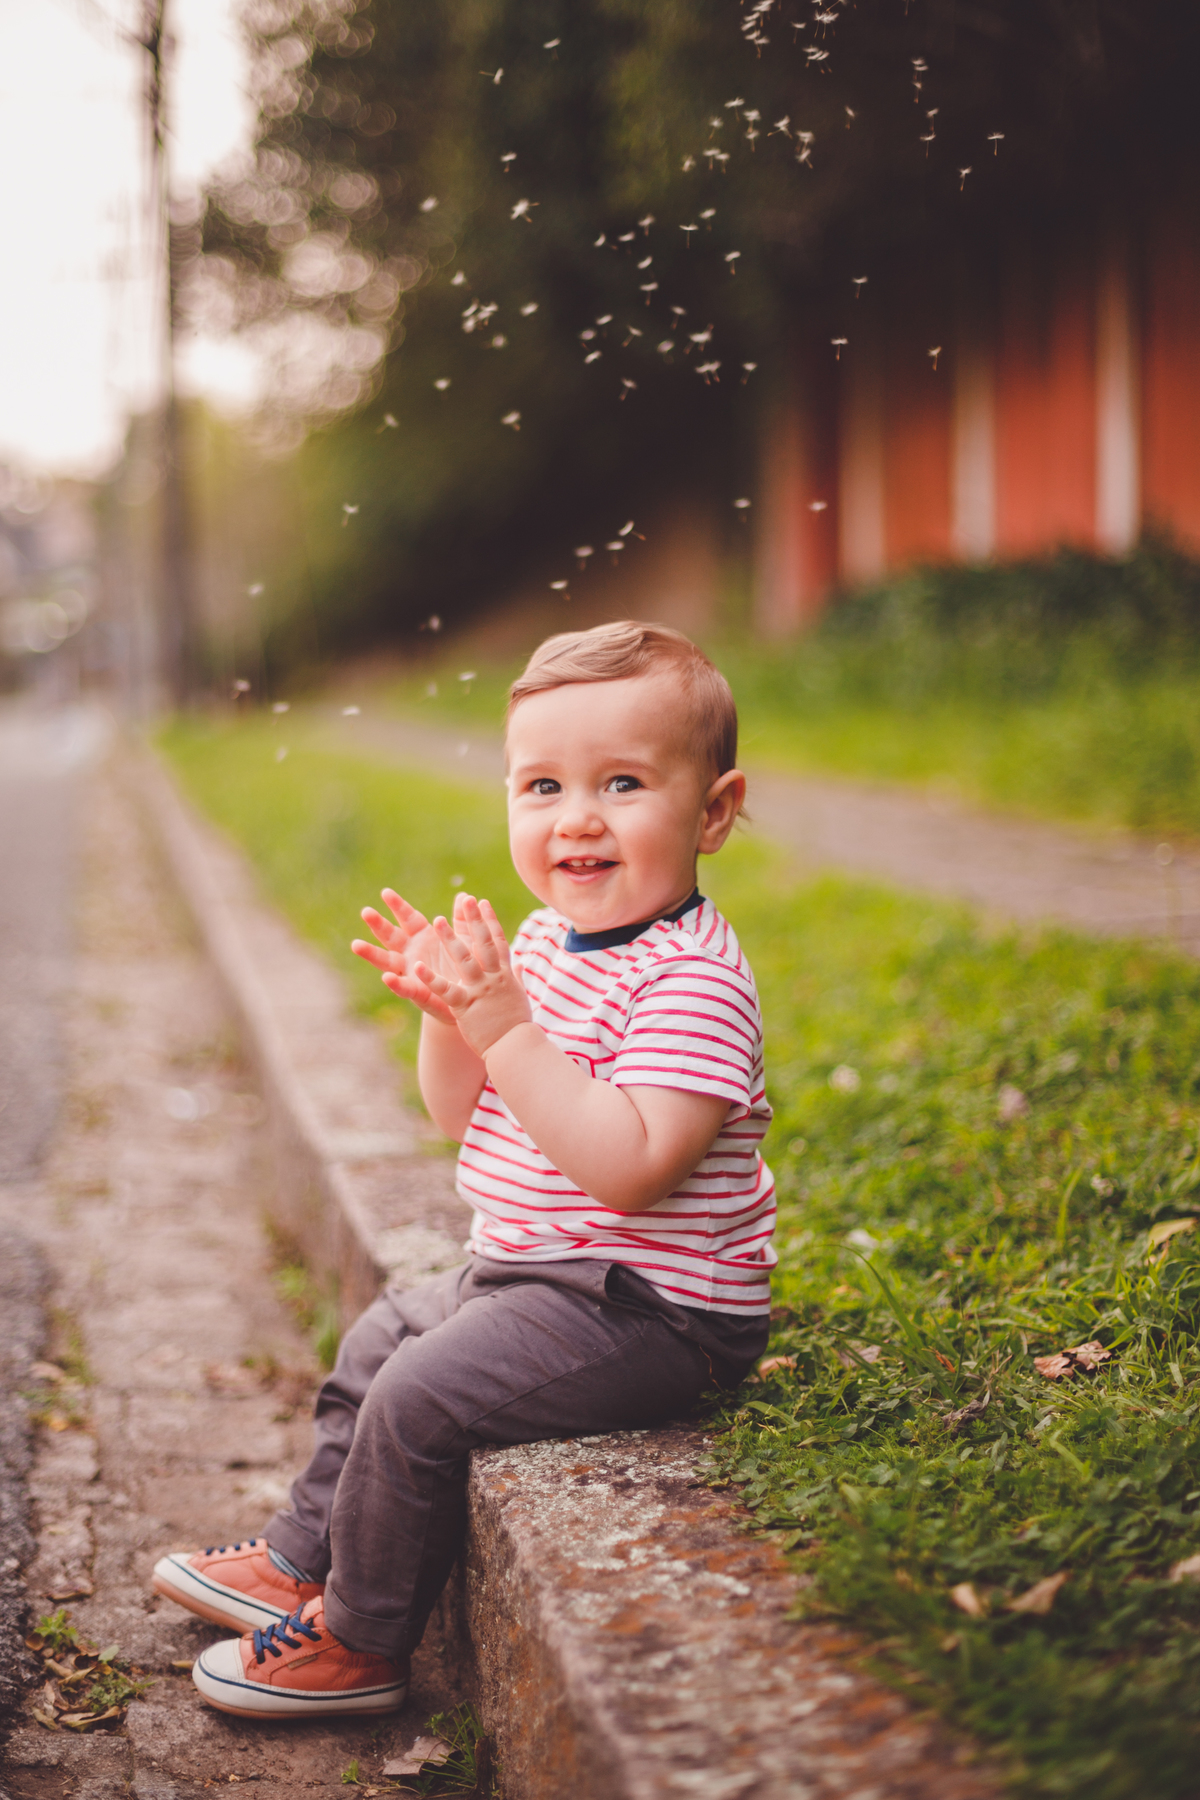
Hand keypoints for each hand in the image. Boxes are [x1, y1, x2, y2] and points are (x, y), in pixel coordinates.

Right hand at [351, 887, 468, 1028]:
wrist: (472, 1000)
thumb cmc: (465, 967)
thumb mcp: (466, 941)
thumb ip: (462, 920)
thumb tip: (464, 896)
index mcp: (423, 938)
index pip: (408, 919)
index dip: (398, 906)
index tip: (385, 892)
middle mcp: (412, 954)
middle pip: (392, 936)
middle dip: (378, 925)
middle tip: (365, 912)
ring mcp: (411, 974)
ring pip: (388, 962)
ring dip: (372, 954)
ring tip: (356, 944)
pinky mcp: (418, 994)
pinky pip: (405, 988)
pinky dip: (395, 983)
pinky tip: (387, 978)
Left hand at [410, 896, 531, 1056]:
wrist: (517, 1048)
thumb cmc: (517, 1025)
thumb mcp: (519, 996)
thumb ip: (516, 977)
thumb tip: (518, 964)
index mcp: (505, 975)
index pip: (498, 942)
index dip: (490, 921)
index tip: (482, 902)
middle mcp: (493, 978)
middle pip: (484, 943)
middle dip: (474, 919)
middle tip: (465, 899)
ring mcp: (480, 990)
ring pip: (464, 959)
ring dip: (450, 939)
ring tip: (437, 921)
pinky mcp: (466, 1005)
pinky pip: (446, 989)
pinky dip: (430, 978)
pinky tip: (416, 967)